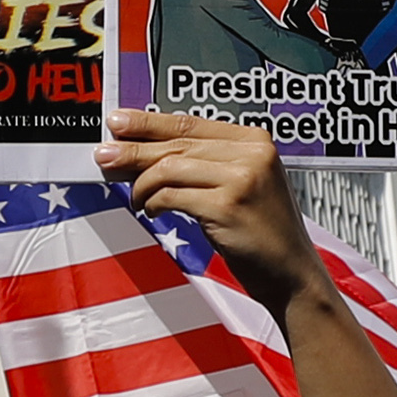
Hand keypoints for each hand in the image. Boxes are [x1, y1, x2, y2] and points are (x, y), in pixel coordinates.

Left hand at [102, 111, 316, 307]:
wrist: (292, 274)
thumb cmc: (261, 232)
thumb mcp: (240, 186)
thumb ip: (204, 164)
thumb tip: (146, 153)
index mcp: (255, 140)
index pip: (190, 123)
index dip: (149, 122)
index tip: (119, 122)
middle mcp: (252, 153)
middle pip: (176, 143)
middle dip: (133, 149)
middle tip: (104, 154)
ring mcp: (242, 178)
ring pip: (169, 168)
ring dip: (142, 184)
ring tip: (136, 199)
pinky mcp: (227, 205)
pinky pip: (172, 195)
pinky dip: (154, 203)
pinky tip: (151, 211)